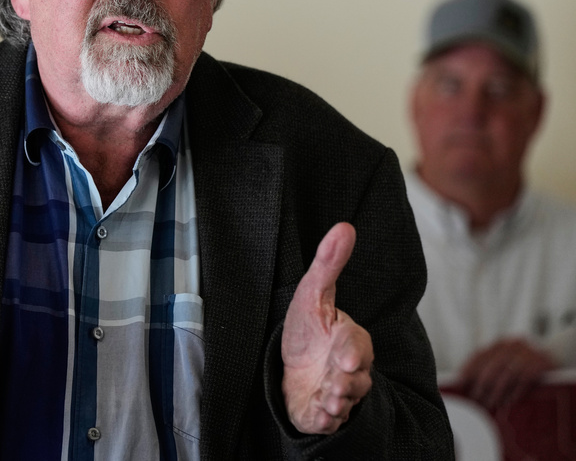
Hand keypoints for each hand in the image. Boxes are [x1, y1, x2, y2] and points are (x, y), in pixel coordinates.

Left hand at [281, 222, 373, 433]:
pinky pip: (329, 421)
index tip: (345, 357)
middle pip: (356, 378)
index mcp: (349, 339)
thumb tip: (344, 227)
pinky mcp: (324, 414)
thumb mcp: (312, 293)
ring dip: (337, 401)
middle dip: (348, 381)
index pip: (357, 345)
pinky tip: (319, 414)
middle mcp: (348, 369)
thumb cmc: (307, 331)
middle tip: (338, 381)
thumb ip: (328, 264)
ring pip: (346, 401)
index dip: (353, 351)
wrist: (292, 369)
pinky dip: (324, 419)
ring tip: (328, 399)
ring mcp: (338, 393)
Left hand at [459, 338, 555, 409]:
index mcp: (499, 344)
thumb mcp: (507, 359)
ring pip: (506, 375)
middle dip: (481, 386)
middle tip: (475, 400)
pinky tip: (509, 401)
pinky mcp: (540, 362)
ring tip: (490, 404)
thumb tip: (465, 383)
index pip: (478, 356)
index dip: (467, 370)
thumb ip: (490, 367)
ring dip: (497, 392)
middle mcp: (511, 345)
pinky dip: (515, 391)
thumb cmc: (523, 361)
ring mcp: (526, 353)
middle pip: (491, 367)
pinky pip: (525, 379)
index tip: (459, 383)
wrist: (555, 353)